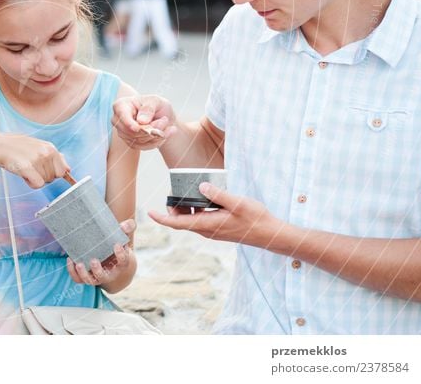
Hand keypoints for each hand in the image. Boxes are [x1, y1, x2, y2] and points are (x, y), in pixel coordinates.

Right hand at [0, 134, 69, 188]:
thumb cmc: (18, 148)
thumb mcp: (39, 147)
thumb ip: (55, 157)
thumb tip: (68, 169)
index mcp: (51, 148)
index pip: (63, 171)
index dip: (53, 174)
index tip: (43, 171)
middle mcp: (47, 153)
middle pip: (54, 178)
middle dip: (43, 176)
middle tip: (31, 167)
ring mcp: (38, 160)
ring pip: (45, 182)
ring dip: (34, 178)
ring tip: (25, 167)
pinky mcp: (28, 167)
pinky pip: (38, 185)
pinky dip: (30, 183)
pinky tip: (23, 174)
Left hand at [66, 219, 136, 285]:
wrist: (112, 258)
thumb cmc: (117, 244)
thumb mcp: (123, 236)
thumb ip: (127, 228)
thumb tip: (125, 225)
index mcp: (121, 264)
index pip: (123, 262)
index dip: (121, 255)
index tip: (116, 245)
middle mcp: (109, 273)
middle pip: (103, 277)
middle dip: (98, 271)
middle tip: (93, 260)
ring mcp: (97, 276)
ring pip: (90, 281)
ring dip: (83, 274)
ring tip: (78, 263)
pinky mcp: (87, 276)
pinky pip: (78, 279)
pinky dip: (72, 272)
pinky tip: (70, 259)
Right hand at [112, 95, 177, 149]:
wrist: (161, 116)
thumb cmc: (155, 105)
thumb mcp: (156, 101)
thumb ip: (148, 108)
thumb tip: (141, 121)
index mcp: (121, 105)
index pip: (122, 116)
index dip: (129, 123)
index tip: (137, 128)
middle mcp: (118, 120)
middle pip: (131, 132)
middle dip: (151, 129)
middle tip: (165, 119)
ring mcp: (123, 133)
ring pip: (139, 140)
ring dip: (156, 134)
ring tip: (165, 123)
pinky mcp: (130, 143)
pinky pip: (143, 146)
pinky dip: (157, 141)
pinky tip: (165, 133)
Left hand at [149, 183, 285, 248]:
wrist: (270, 234)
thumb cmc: (255, 219)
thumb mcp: (238, 203)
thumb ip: (218, 194)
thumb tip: (201, 186)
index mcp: (208, 225)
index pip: (178, 224)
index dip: (162, 219)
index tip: (149, 213)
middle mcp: (207, 230)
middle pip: (181, 222)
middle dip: (172, 209)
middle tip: (172, 192)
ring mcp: (212, 231)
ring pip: (191, 221)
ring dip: (184, 209)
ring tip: (185, 192)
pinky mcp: (218, 228)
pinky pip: (200, 220)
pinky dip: (195, 210)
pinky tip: (202, 198)